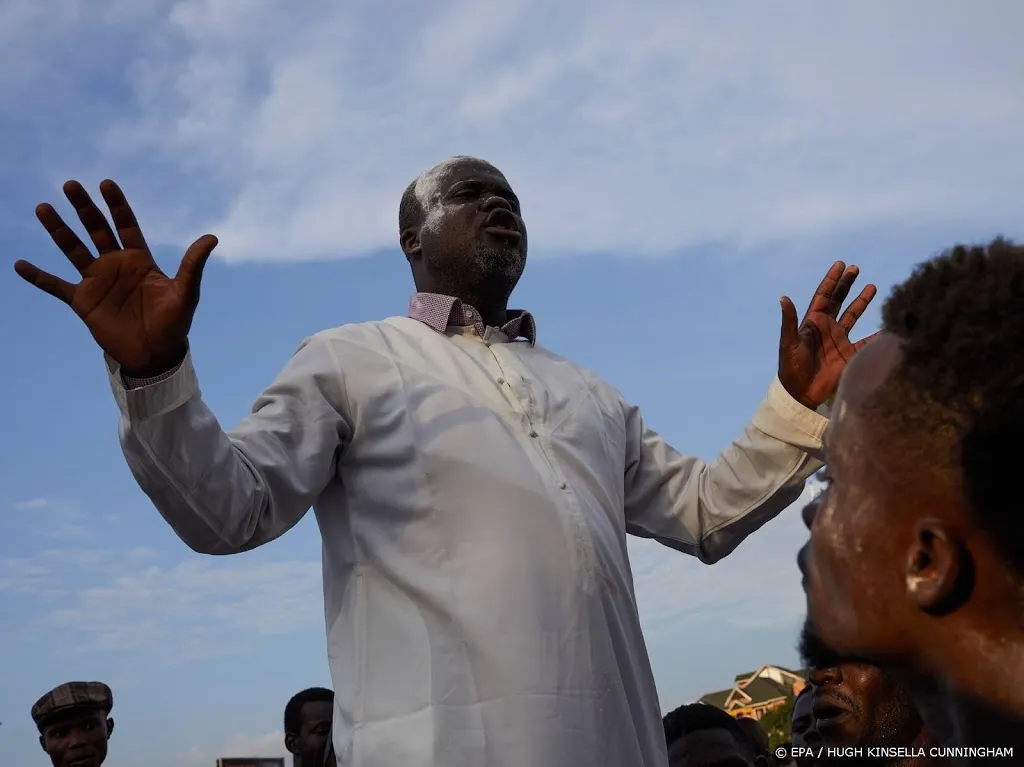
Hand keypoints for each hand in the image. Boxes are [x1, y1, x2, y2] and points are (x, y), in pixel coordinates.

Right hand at [14, 180, 217, 375]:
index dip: (117, 205)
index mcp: (139, 259)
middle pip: (96, 229)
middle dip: (84, 208)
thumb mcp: (185, 292)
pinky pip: (55, 286)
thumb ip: (192, 265)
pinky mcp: (83, 302)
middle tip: (71, 184)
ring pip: (73, 249)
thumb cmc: (174, 323)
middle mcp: (115, 265)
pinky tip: (19, 264)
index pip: (126, 225)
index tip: (106, 183)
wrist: (155, 354)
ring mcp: (97, 282)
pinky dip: (38, 276)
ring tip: (43, 208)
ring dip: (58, 230)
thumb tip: (212, 237)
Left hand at [778, 261, 876, 409]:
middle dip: (846, 285)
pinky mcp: (850, 354)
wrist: (801, 393)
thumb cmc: (791, 368)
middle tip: (855, 268)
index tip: (840, 264)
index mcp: (812, 322)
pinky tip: (888, 324)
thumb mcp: (788, 343)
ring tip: (872, 286)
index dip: (831, 280)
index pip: (823, 296)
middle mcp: (827, 327)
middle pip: (839, 301)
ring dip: (861, 301)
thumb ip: (789, 321)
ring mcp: (839, 339)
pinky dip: (878, 333)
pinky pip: (867, 341)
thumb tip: (783, 297)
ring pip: (853, 315)